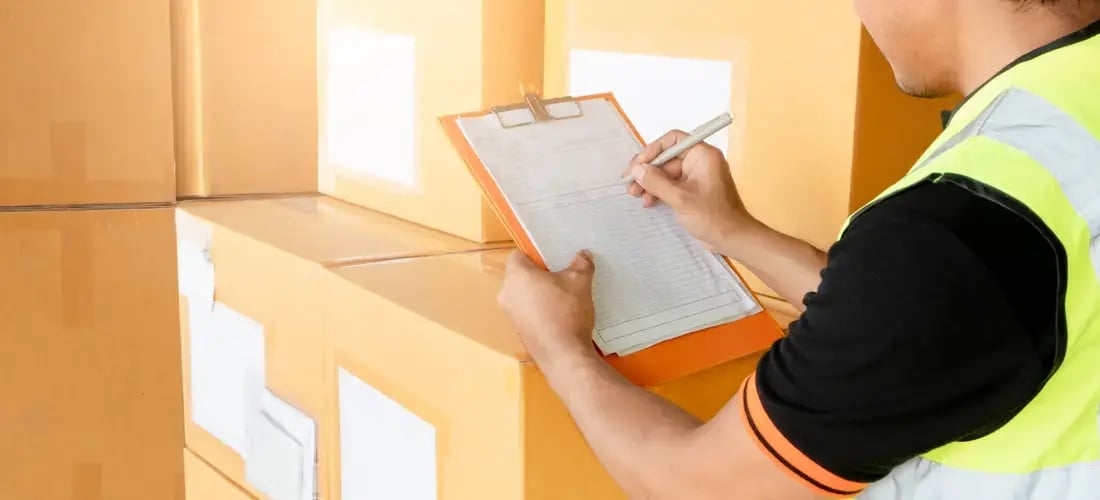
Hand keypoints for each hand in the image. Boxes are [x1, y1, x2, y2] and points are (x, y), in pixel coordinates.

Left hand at [497, 249, 598, 370]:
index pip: (518, 254)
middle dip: (540, 275)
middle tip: (562, 276)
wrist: (563, 355)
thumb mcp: (580, 281)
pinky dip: (540, 311)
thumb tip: (583, 254)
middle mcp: (506, 294)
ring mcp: (510, 315)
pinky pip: (528, 313)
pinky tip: (560, 316)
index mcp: (516, 276)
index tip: (552, 259)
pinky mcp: (519, 332)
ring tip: (564, 297)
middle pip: (521, 276)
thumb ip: (581, 263)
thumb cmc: (567, 312)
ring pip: (524, 296)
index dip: (535, 254)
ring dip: (540, 294)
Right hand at [623, 130, 758, 251]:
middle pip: (667, 158)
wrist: (731, 238)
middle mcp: (699, 161)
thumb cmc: (711, 216)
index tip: (638, 165)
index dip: (653, 150)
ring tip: (635, 195)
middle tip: (629, 184)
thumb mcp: (680, 198)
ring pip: (667, 173)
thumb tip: (636, 169)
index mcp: (702, 155)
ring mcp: (696, 177)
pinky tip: (648, 202)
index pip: (673, 140)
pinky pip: (672, 185)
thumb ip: (656, 181)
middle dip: (647, 171)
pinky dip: (659, 191)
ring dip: (650, 183)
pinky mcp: (693, 191)